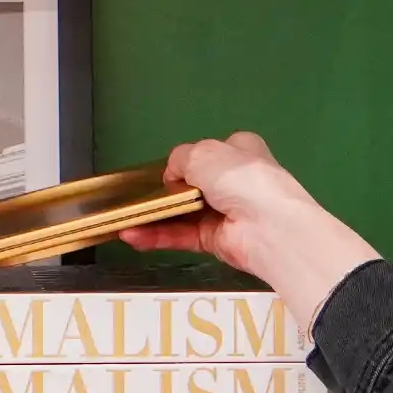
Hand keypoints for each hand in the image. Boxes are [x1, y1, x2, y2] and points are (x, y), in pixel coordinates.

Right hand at [125, 132, 378, 335]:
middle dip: (167, 189)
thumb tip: (171, 174)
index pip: (210, 152)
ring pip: (181, 213)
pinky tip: (131, 234)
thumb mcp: (204, 153)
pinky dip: (156, 236)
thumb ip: (180, 159)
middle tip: (138, 195)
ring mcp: (224, 213)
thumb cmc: (241, 177)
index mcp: (241, 151)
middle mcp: (234, 182)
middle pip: (192, 184)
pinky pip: (181, 236)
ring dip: (153, 216)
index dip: (188, 159)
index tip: (166, 169)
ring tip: (123, 219)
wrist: (269, 226)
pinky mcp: (215, 241)